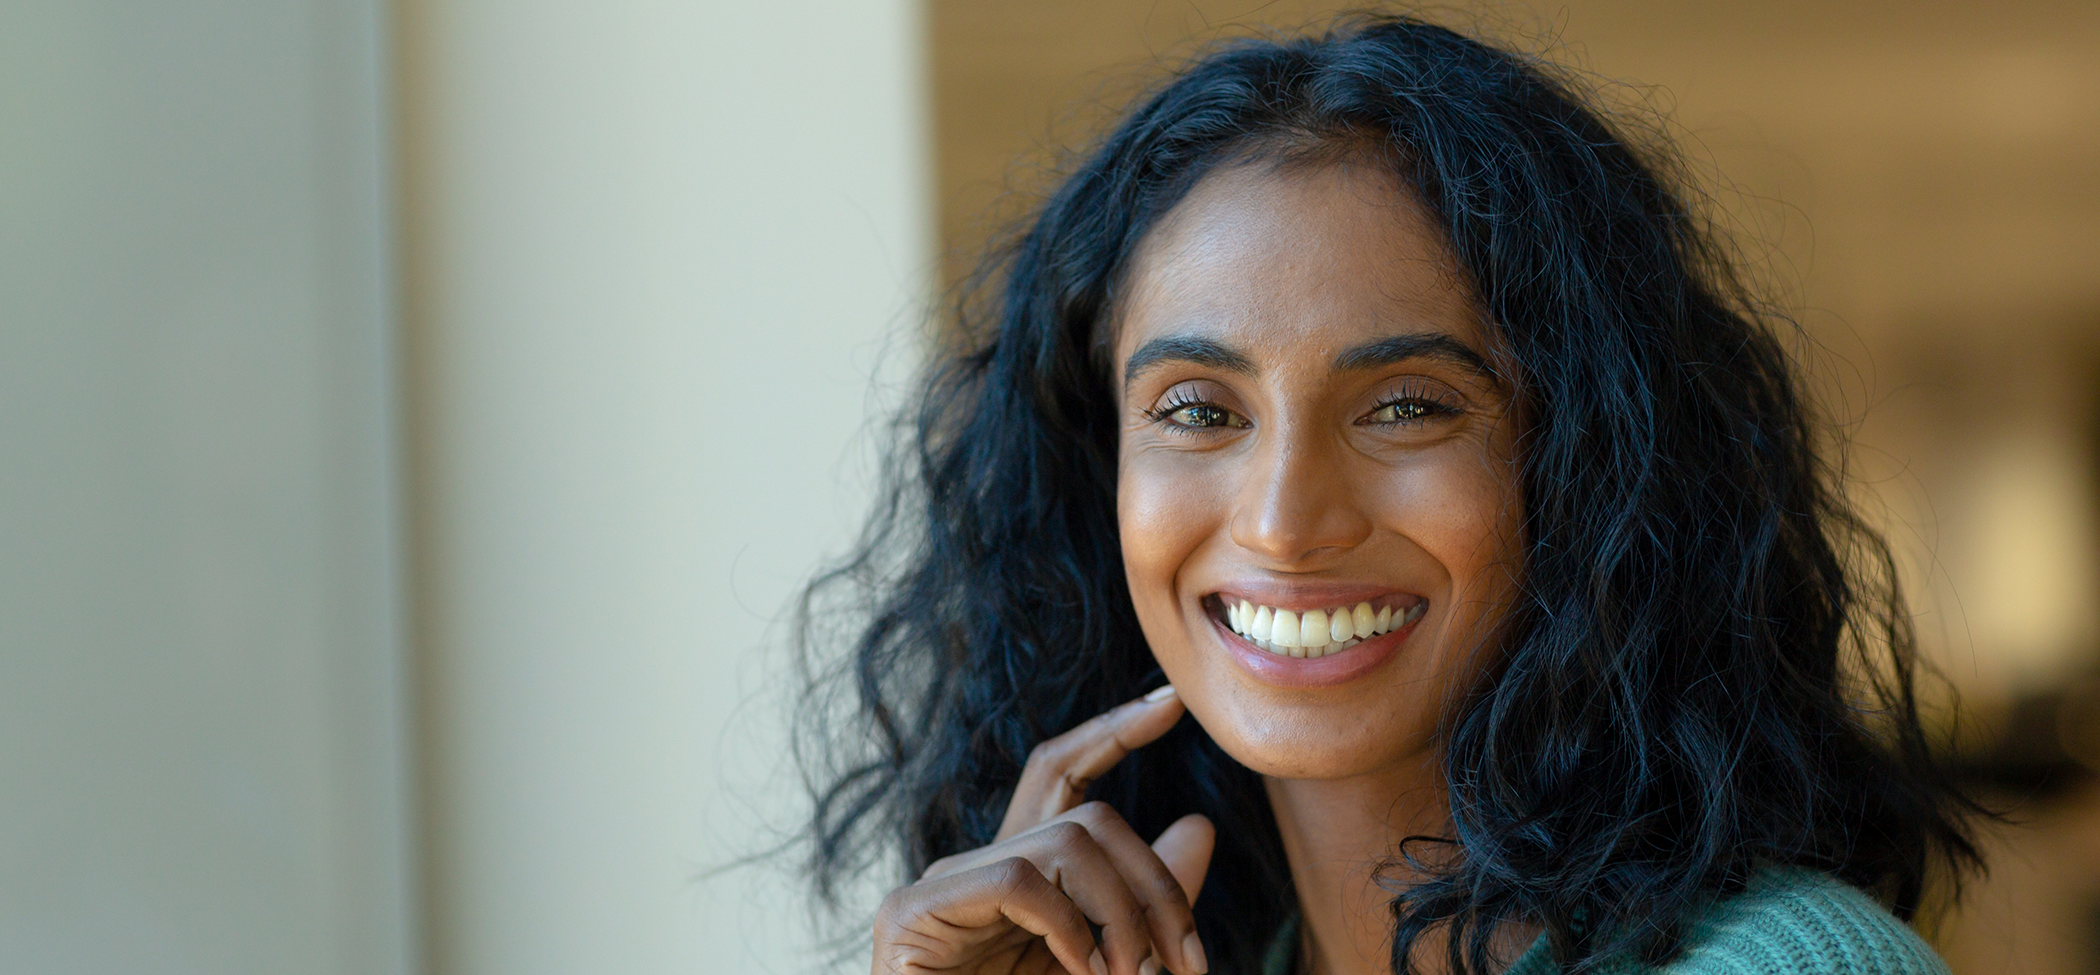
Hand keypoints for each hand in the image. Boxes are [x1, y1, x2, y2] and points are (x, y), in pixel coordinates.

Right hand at [871, 686, 1215, 974]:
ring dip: (1125, 914)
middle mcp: (975, 870)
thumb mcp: (1108, 969)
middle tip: (1189, 962)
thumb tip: (1197, 826)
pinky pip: (1020, 879)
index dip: (1111, 731)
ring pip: (1066, 842)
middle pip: (1084, 811)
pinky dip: (1071, 928)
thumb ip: (1146, 905)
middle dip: (1153, 877)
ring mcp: (938, 888)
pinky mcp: (913, 914)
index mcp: (1017, 878)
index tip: (1170, 704)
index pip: (1062, 773)